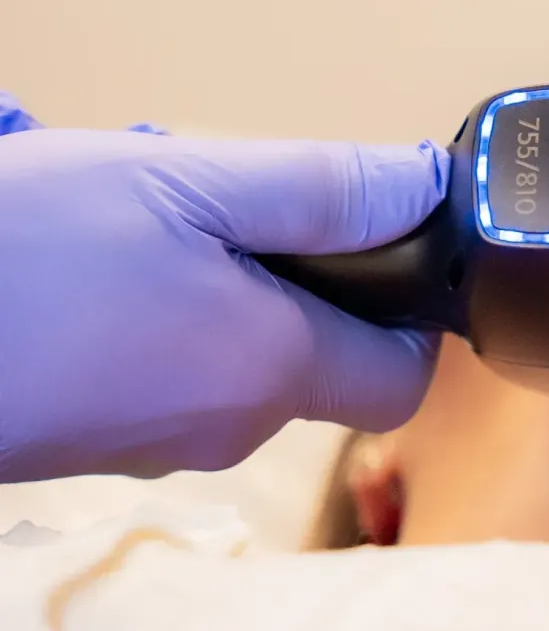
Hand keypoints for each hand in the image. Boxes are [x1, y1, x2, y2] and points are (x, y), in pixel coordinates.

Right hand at [0, 107, 448, 480]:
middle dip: (297, 276)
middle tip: (225, 201)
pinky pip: (168, 374)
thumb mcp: (184, 184)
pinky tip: (94, 262)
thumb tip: (427, 187)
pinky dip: (160, 316)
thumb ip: (320, 191)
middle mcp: (228, 429)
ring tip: (142, 217)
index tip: (383, 244)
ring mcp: (155, 446)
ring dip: (217, 285)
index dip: (413, 311)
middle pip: (319, 360)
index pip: (404, 376)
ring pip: (236, 360)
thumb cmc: (21, 256)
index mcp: (271, 369)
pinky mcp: (97, 442)